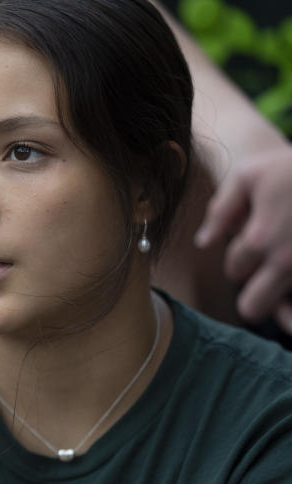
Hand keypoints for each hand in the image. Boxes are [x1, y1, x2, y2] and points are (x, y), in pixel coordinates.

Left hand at [195, 145, 291, 333]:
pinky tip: (289, 300)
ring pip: (283, 312)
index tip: (254, 241)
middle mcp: (286, 261)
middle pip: (252, 307)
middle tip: (265, 271)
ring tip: (283, 271)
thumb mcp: (248, 176)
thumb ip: (220, 211)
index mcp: (260, 238)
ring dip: (280, 297)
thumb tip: (203, 243)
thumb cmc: (290, 168)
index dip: (240, 259)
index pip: (235, 270)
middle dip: (254, 293)